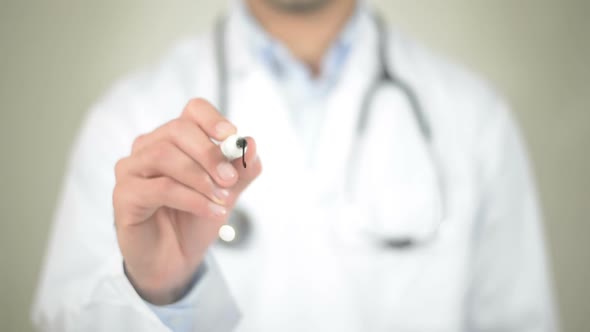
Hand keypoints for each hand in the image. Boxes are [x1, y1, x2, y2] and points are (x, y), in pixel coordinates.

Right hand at [113, 98, 261, 304]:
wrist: (174, 260)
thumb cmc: (195, 220)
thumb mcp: (227, 193)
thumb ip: (241, 169)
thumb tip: (251, 143)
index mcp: (174, 139)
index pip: (192, 111)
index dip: (213, 119)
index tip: (232, 136)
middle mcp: (148, 147)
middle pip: (178, 130)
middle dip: (209, 154)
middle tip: (230, 179)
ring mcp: (131, 169)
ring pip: (165, 156)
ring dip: (200, 178)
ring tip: (222, 200)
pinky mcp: (124, 195)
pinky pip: (159, 188)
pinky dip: (192, 199)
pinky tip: (211, 211)